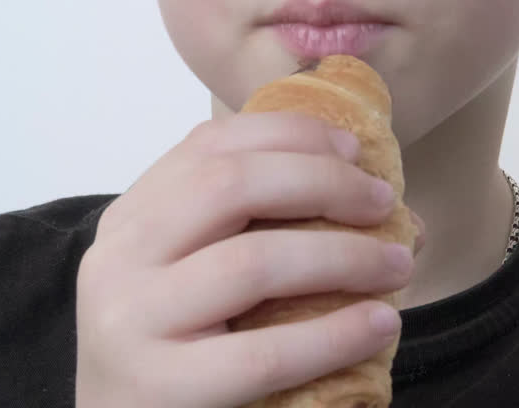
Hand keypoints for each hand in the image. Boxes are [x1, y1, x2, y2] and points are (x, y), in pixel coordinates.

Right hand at [75, 111, 423, 407]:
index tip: (353, 149)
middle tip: (382, 202)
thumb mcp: (186, 271)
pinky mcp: (162, 386)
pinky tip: (378, 324)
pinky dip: (335, 334)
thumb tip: (385, 209)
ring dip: (343, 256)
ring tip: (398, 265)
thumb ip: (253, 229)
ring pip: (253, 262)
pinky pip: (265, 351)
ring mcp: (133, 321)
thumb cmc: (170, 345)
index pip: (208, 146)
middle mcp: (121, 257)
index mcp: (131, 218)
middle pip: (229, 186)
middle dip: (322, 182)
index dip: (289, 135)